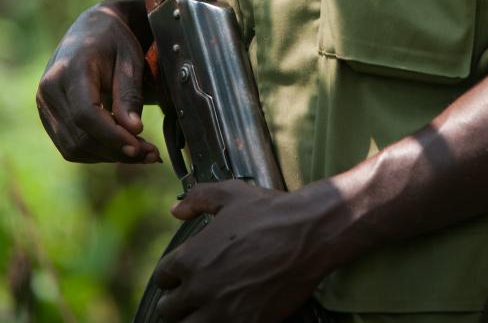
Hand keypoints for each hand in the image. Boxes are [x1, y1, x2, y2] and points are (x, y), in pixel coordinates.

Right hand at [36, 0, 160, 164]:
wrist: (91, 29)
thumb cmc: (115, 40)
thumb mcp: (130, 58)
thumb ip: (129, 94)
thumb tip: (134, 130)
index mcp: (70, 68)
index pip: (86, 114)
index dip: (112, 136)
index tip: (140, 146)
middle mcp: (50, 88)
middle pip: (80, 135)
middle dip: (116, 150)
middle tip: (151, 154)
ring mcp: (44, 104)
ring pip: (73, 147)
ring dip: (108, 156)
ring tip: (142, 152)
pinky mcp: (48, 116)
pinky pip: (69, 146)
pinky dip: (96, 152)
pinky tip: (121, 147)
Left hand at [154, 180, 335, 322]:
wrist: (308, 234)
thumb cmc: (269, 212)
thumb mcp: (231, 194)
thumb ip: (199, 198)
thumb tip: (175, 210)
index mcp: (192, 257)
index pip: (162, 278)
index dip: (172, 276)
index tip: (183, 276)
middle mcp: (200, 288)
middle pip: (169, 311)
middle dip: (179, 303)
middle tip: (193, 297)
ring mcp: (222, 311)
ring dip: (194, 319)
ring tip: (207, 311)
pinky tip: (231, 315)